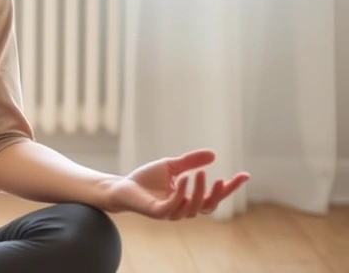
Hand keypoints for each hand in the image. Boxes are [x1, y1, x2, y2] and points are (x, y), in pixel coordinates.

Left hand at [104, 149, 249, 219]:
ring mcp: (171, 213)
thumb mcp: (172, 166)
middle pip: (209, 206)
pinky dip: (181, 193)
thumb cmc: (146, 178)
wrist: (123, 186)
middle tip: (224, 178)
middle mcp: (183, 209)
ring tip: (201, 172)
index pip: (215, 196)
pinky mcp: (158, 213)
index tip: (245, 175)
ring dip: (199, 190)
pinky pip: (174, 206)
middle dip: (220, 194)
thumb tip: (214, 154)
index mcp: (189, 199)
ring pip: (194, 207)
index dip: (230, 188)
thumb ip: (191, 162)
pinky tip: (184, 178)